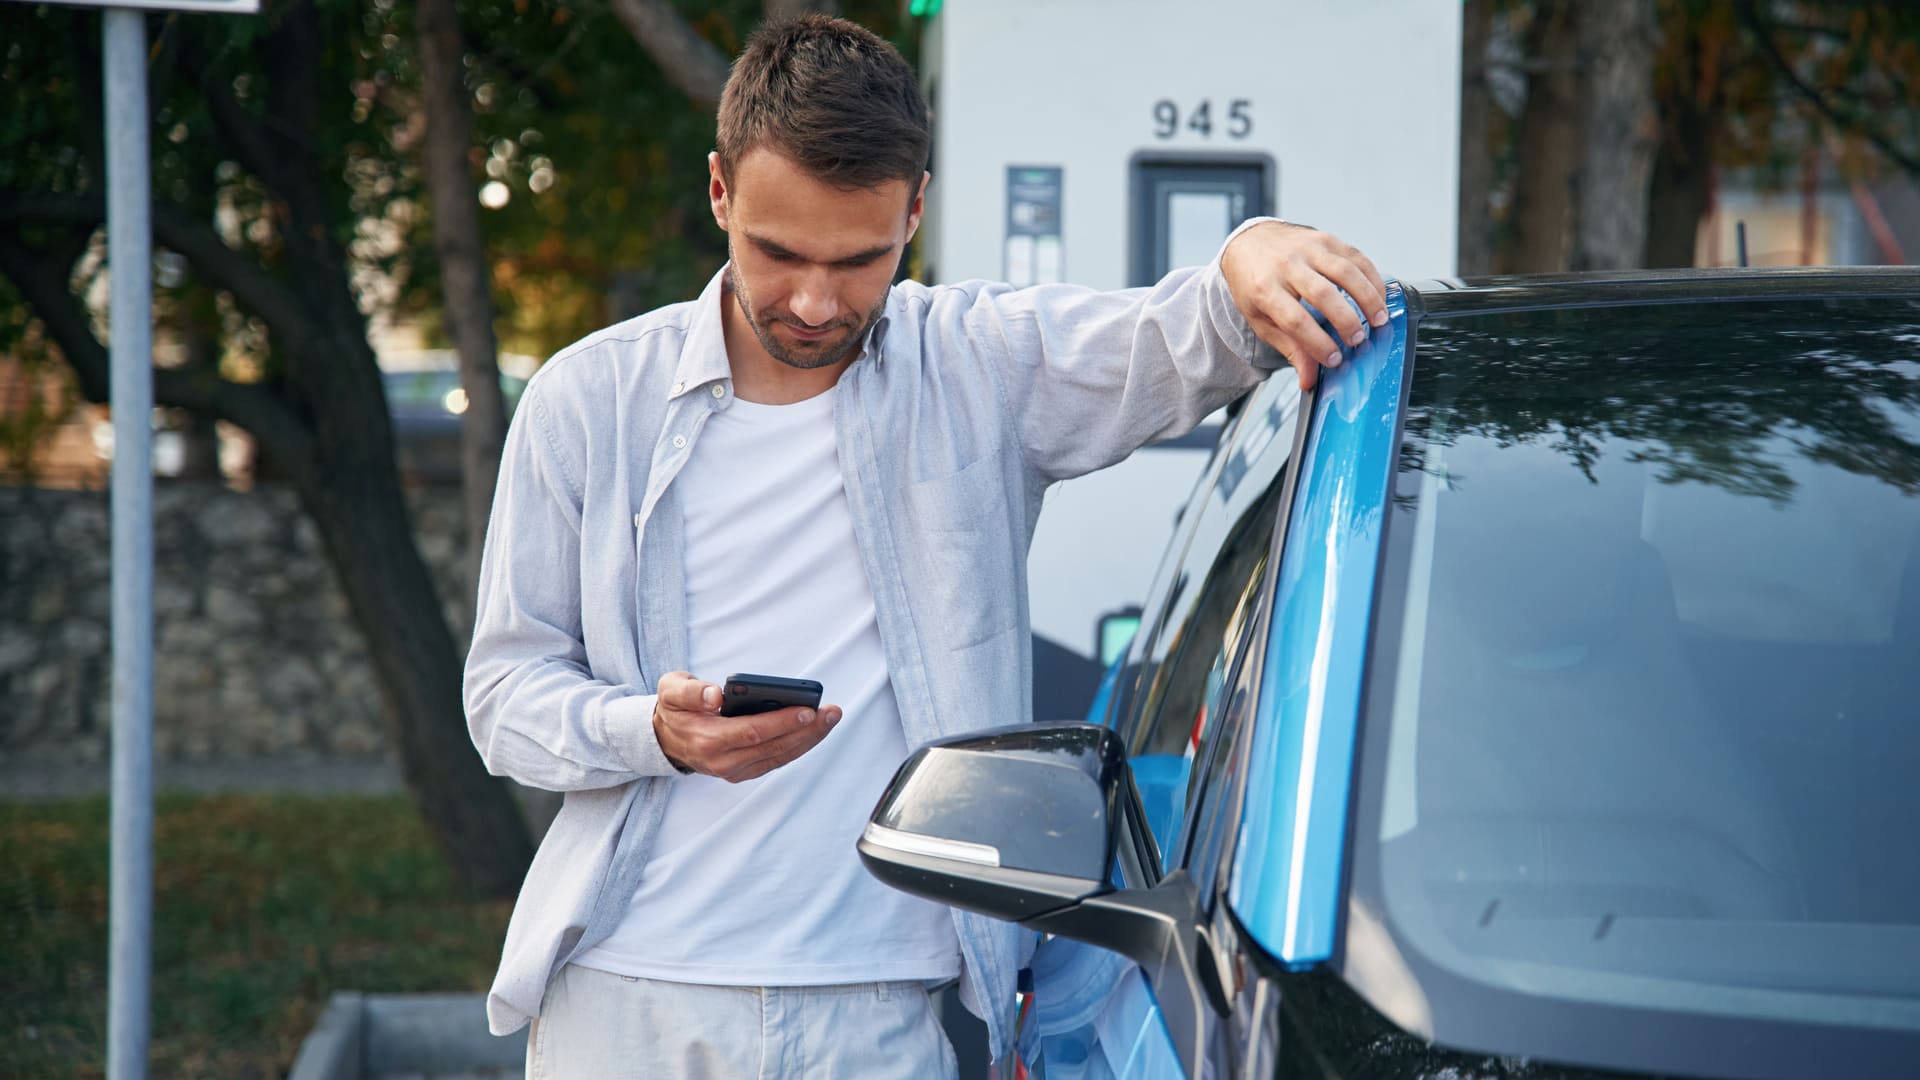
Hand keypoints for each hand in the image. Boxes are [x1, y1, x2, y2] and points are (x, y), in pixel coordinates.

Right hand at [651, 671, 842, 782]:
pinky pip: (777, 760)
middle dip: (807, 729)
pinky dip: (798, 746)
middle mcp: (724, 761)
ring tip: (830, 718)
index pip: (753, 732)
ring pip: (780, 756)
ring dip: (809, 739)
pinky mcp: (743, 771)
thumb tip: (715, 694)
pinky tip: (815, 730)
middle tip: (832, 712)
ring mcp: (735, 770)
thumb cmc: (674, 709)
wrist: (664, 739)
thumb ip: (691, 692)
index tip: (809, 710)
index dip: (783, 722)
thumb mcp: (671, 690)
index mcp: (708, 739)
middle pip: (773, 746)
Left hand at [1220, 221, 1388, 390]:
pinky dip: (1372, 277)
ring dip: (1367, 298)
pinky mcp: (1325, 238)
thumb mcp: (1261, 319)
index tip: (1334, 359)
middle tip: (1358, 340)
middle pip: (1323, 294)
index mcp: (1265, 290)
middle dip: (1346, 321)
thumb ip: (1288, 347)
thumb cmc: (1255, 283)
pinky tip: (1379, 296)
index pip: (1295, 320)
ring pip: (1345, 271)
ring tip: (1378, 319)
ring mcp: (1307, 249)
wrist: (1249, 241)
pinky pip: (1355, 256)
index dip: (1318, 343)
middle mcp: (1286, 266)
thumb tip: (1309, 379)